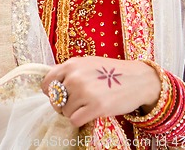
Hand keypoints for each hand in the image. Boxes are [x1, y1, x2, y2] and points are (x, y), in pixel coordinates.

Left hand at [42, 57, 160, 126]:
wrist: (137, 79)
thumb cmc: (110, 72)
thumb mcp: (87, 63)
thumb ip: (69, 71)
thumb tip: (51, 87)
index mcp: (72, 64)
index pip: (47, 83)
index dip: (52, 92)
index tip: (60, 96)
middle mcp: (75, 77)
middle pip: (56, 100)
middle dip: (63, 105)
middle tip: (76, 103)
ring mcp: (85, 92)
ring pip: (65, 112)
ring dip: (74, 112)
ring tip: (87, 106)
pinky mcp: (95, 107)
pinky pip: (75, 120)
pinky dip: (80, 120)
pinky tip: (90, 113)